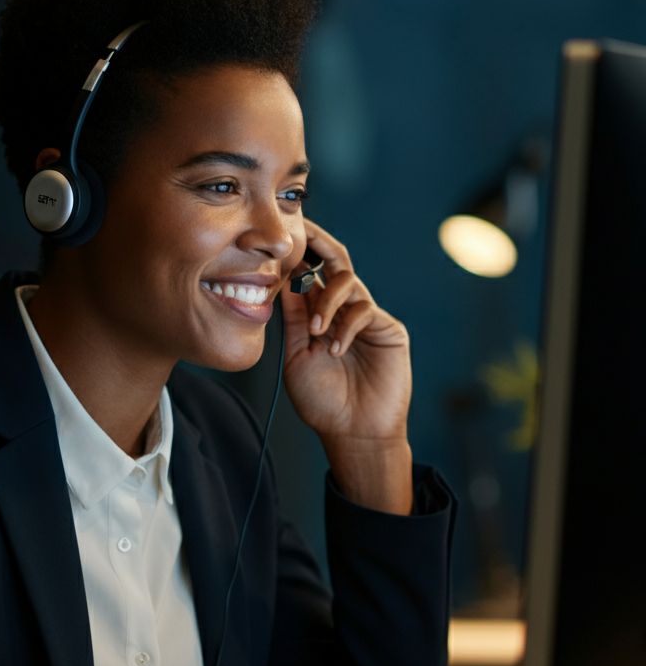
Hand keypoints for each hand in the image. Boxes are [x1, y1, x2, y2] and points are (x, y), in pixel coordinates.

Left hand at [281, 220, 412, 512]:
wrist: (353, 432)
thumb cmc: (322, 402)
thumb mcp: (296, 356)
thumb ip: (293, 320)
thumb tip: (282, 281)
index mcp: (318, 315)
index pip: (308, 274)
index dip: (296, 254)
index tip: (278, 237)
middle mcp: (343, 311)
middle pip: (335, 262)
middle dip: (318, 244)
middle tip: (302, 232)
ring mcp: (366, 318)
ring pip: (348, 282)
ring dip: (327, 301)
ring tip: (317, 332)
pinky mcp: (387, 329)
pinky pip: (364, 309)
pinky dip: (346, 324)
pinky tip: (335, 348)